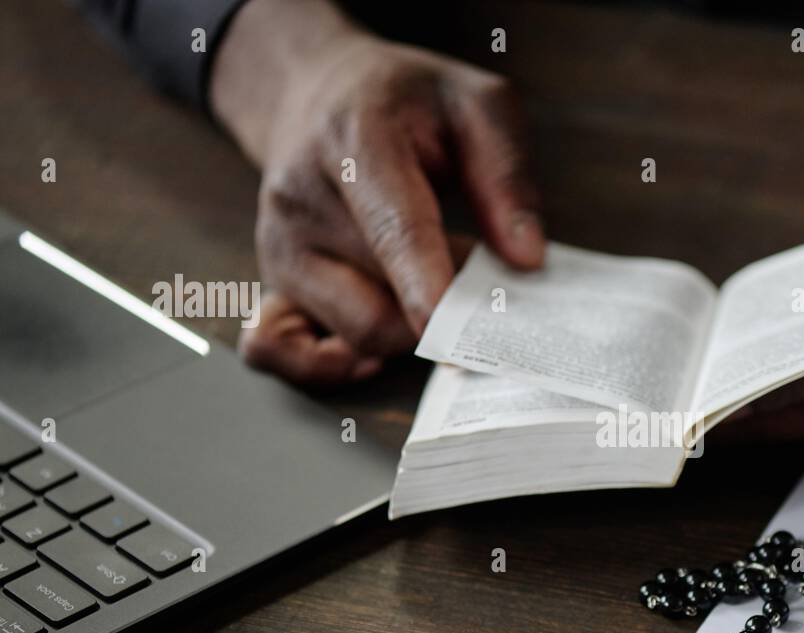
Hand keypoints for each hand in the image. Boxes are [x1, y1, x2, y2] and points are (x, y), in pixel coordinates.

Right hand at [212, 0, 544, 385]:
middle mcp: (302, 199)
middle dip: (444, 311)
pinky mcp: (271, 278)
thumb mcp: (474, 104)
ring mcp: (280, 245)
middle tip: (475, 276)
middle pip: (379, 301)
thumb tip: (526, 258)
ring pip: (354, 332)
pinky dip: (324, 364)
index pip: (395, 231)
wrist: (317, 90)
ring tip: (432, 286)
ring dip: (407, 331)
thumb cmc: (404, 101)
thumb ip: (507, 175)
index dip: (429, 290)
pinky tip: (366, 351)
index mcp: (353, 142)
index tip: (461, 336)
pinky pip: (279, 350)